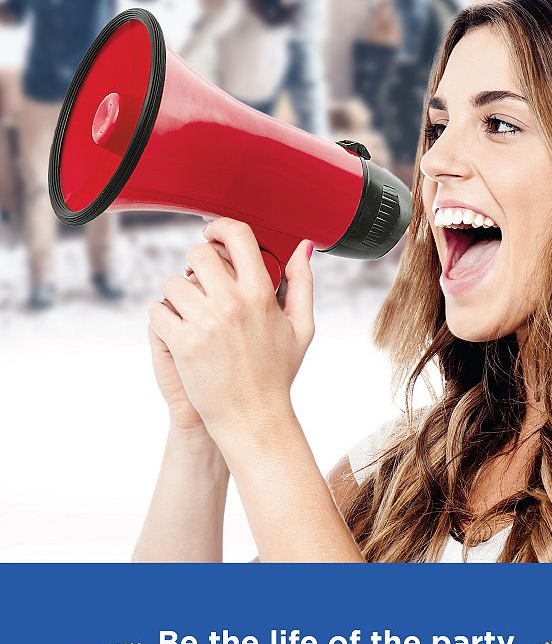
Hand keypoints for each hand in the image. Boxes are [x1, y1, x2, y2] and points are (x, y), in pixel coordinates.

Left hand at [148, 218, 314, 440]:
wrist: (253, 417)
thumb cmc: (277, 373)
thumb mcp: (301, 326)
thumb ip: (302, 283)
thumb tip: (303, 248)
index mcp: (261, 294)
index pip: (238, 237)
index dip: (219, 227)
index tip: (212, 232)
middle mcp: (233, 303)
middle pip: (199, 254)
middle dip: (195, 263)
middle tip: (200, 280)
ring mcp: (206, 322)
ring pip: (173, 282)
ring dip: (177, 294)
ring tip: (191, 313)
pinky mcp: (183, 342)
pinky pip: (157, 309)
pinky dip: (162, 317)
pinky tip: (179, 330)